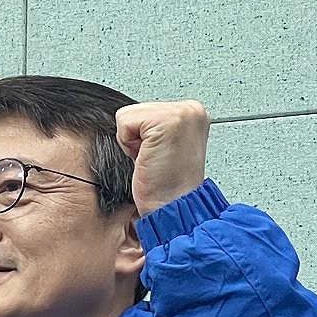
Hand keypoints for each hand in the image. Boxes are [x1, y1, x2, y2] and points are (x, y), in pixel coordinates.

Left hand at [116, 101, 210, 216]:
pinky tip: (148, 158)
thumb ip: (153, 129)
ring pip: (127, 115)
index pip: (143, 112)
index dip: (141, 139)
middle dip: (136, 140)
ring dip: (132, 143)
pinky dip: (128, 144)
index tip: (157, 157)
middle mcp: (192, 109)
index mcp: (192, 114)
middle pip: (134, 111)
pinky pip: (124, 121)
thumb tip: (132, 122)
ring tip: (152, 159)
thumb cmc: (165, 187)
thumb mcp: (163, 148)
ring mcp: (183, 112)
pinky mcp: (168, 120)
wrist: (174, 207)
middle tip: (154, 160)